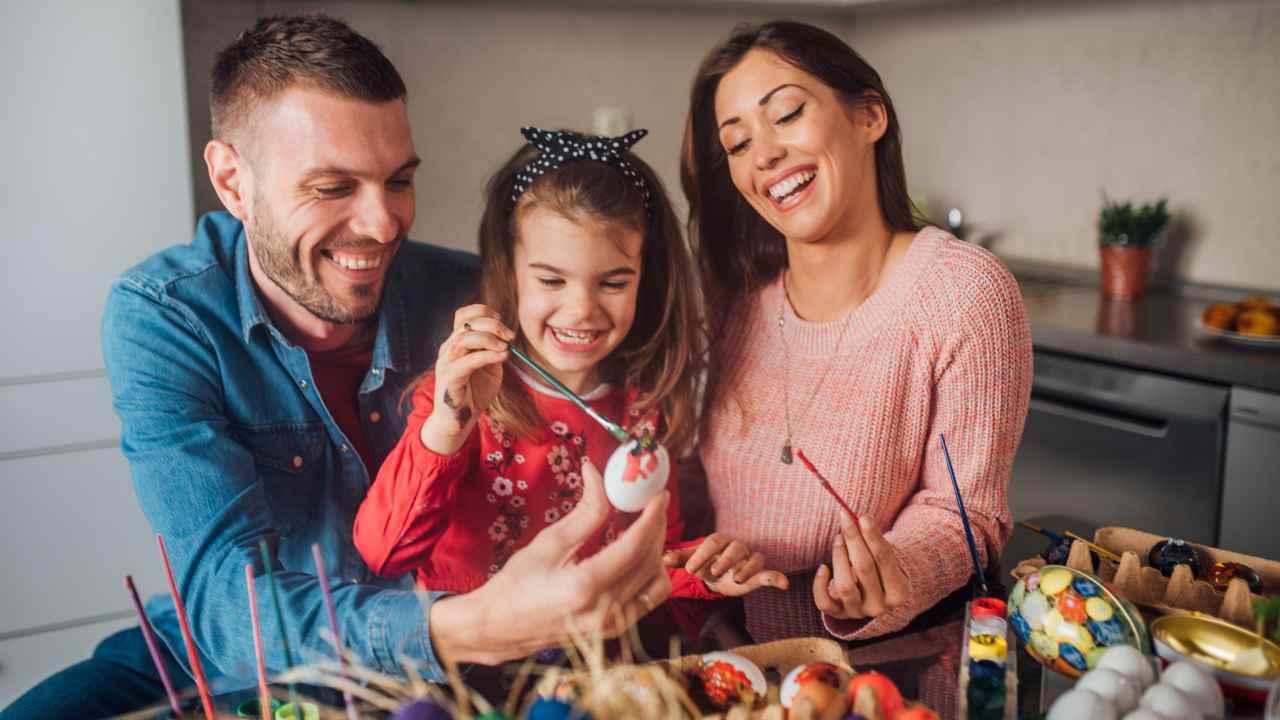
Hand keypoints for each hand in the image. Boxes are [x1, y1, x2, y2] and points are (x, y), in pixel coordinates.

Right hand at [421, 305, 513, 452]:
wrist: (459, 421)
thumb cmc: (475, 393)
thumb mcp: (490, 367)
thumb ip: (495, 351)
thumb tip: (508, 339)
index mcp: (456, 343)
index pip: (462, 316)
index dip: (482, 311)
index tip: (502, 319)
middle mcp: (448, 349)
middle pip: (466, 324)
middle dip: (492, 325)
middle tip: (510, 335)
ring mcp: (446, 363)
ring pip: (464, 339)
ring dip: (489, 339)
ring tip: (506, 348)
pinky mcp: (449, 378)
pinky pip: (468, 361)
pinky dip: (488, 356)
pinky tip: (503, 357)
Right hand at [429, 457, 670, 664]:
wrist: (499, 627)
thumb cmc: (517, 582)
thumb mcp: (548, 542)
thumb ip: (584, 512)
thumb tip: (599, 475)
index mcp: (584, 587)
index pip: (633, 547)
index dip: (652, 517)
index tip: (659, 495)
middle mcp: (603, 611)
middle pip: (649, 562)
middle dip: (656, 529)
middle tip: (651, 505)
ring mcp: (610, 627)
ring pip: (654, 583)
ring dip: (656, 551)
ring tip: (643, 529)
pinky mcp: (613, 632)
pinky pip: (647, 600)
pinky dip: (650, 575)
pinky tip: (637, 556)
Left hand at [663, 532, 787, 596]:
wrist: (720, 574)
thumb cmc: (705, 564)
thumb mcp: (692, 562)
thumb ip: (679, 559)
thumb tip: (663, 558)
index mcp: (718, 541)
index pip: (711, 542)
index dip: (701, 554)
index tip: (689, 570)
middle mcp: (736, 547)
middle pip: (733, 548)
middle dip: (724, 560)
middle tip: (713, 572)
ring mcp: (749, 559)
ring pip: (752, 558)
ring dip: (745, 568)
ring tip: (736, 579)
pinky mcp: (759, 573)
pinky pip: (770, 573)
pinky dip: (777, 577)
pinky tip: (784, 584)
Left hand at [813, 514, 908, 619]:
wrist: (870, 595)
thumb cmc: (878, 570)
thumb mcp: (883, 558)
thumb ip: (874, 541)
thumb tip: (859, 519)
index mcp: (898, 593)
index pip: (885, 560)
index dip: (873, 537)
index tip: (863, 517)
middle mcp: (880, 606)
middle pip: (864, 568)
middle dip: (854, 540)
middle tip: (846, 519)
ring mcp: (858, 612)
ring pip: (845, 585)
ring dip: (839, 556)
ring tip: (838, 539)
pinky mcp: (838, 615)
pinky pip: (824, 603)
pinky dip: (820, 584)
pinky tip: (823, 568)